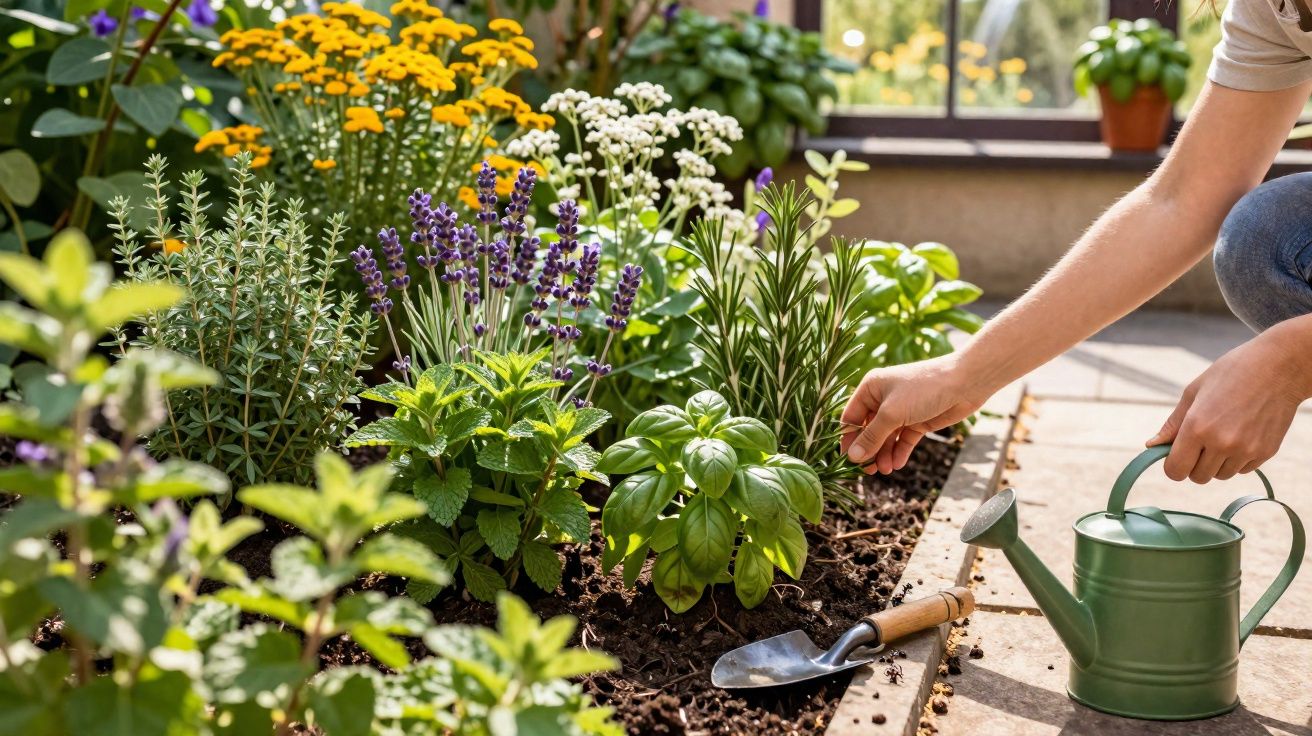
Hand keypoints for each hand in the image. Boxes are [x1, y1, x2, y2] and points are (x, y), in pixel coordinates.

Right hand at [841, 355, 987, 473]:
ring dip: (884, 454)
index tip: (847, 461)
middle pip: (868, 430)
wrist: (964, 383)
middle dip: (869, 450)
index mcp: (870, 389)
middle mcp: (883, 399)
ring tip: (886, 470)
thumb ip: (872, 437)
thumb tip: (852, 457)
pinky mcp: (918, 421)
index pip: (851, 418)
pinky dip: (900, 452)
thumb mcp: (892, 414)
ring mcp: (901, 411)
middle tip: (868, 471)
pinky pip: (904, 440)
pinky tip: (897, 464)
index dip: (848, 440)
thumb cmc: (923, 389)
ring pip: (886, 438)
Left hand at [1148, 325, 1311, 482]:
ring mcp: (1246, 450)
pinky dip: (1238, 459)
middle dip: (1194, 464)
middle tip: (1201, 442)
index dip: (1173, 466)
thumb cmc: (1231, 373)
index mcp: (1197, 427)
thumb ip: (1173, 424)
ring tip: (1224, 434)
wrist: (1279, 367)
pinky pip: (1243, 470)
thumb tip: (1152, 445)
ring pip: (1221, 475)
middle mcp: (1221, 443)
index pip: (1176, 470)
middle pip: (1198, 477)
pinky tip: (1243, 434)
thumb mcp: (1194, 392)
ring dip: (1217, 463)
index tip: (1177, 455)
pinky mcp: (1266, 452)